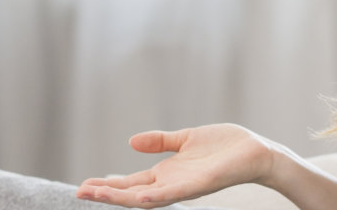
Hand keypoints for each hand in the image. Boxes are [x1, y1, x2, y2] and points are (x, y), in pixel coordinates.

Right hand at [74, 124, 279, 207]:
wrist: (256, 152)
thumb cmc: (226, 147)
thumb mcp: (186, 139)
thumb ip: (160, 141)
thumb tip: (131, 142)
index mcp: (167, 174)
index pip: (131, 183)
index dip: (108, 184)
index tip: (84, 184)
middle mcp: (171, 184)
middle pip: (131, 193)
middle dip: (105, 193)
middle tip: (79, 191)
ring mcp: (183, 187)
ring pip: (145, 197)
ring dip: (120, 197)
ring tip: (96, 194)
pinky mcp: (198, 185)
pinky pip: (171, 194)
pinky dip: (152, 196)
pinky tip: (137, 196)